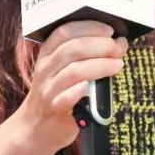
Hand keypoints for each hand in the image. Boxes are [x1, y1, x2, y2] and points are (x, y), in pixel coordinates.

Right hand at [16, 20, 127, 152]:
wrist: (36, 127)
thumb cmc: (57, 93)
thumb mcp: (63, 70)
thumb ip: (85, 56)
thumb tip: (118, 44)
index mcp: (48, 53)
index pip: (65, 32)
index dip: (89, 27)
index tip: (110, 30)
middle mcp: (45, 68)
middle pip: (72, 49)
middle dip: (100, 45)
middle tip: (118, 47)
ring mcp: (48, 89)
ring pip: (74, 71)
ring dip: (100, 65)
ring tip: (118, 64)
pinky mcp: (54, 109)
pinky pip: (66, 98)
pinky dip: (80, 90)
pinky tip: (92, 87)